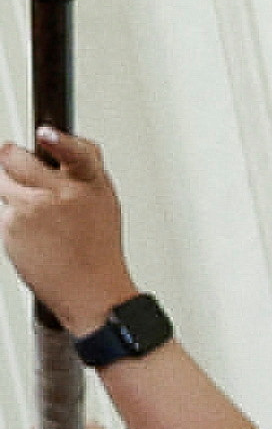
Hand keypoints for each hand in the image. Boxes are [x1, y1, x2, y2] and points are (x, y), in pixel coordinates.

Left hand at [0, 127, 139, 331]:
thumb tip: (59, 142)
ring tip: (32, 210)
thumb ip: (83, 170)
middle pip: (15, 156)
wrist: (92, 294)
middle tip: (18, 168)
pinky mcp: (10, 225)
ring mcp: (31, 210)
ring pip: (1, 180)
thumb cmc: (98, 251)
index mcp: (89, 185)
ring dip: (9, 188)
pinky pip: (0, 209)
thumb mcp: (104, 203)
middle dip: (11, 159)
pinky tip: (32, 234)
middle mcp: (60, 195)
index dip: (58, 141)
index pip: (76, 153)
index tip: (46, 133)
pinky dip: (11, 218)